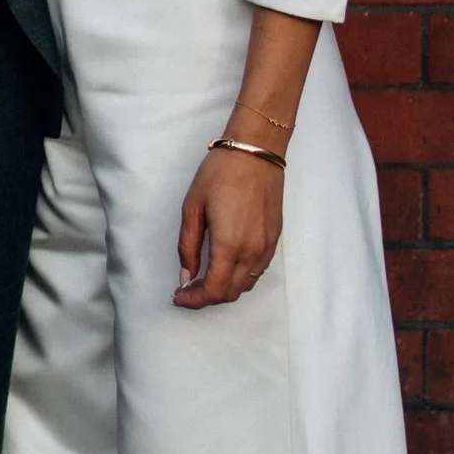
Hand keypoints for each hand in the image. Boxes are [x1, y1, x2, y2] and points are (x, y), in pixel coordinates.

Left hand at [175, 142, 283, 307]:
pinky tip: (224, 267)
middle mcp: (252, 252)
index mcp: (229, 245)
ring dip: (223, 289)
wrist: (256, 152)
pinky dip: (239, 278)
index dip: (194, 300)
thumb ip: (187, 246)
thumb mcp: (193, 207)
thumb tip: (186, 276)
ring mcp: (266, 247)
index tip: (179, 296)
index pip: (213, 291)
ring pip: (245, 285)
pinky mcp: (274, 240)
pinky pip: (256, 272)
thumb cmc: (220, 174)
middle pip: (230, 293)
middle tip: (187, 288)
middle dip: (206, 298)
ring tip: (203, 279)